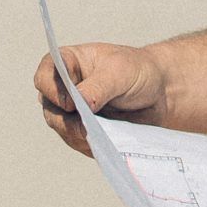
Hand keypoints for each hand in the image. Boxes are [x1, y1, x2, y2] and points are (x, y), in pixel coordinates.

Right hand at [31, 42, 167, 157]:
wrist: (160, 92)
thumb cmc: (137, 71)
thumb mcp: (119, 72)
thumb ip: (98, 88)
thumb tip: (79, 105)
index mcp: (68, 63)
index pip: (46, 76)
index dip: (52, 90)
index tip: (70, 103)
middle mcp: (65, 88)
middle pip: (50, 108)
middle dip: (66, 121)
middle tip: (87, 128)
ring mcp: (72, 112)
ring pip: (62, 129)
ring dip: (79, 135)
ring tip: (103, 135)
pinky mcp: (84, 130)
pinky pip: (78, 142)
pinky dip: (90, 144)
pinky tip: (107, 142)